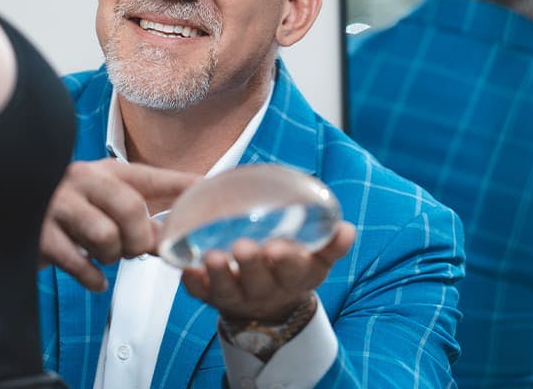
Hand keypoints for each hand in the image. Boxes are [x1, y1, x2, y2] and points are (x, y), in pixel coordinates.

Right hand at [39, 158, 198, 291]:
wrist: (11, 209)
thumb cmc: (70, 210)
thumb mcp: (103, 201)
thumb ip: (140, 217)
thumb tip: (175, 239)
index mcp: (105, 172)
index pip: (151, 176)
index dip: (182, 184)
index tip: (209, 190)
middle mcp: (82, 180)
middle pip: (129, 208)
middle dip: (140, 238)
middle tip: (135, 249)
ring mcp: (58, 206)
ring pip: (105, 236)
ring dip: (113, 256)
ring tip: (105, 256)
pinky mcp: (39, 235)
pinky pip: (78, 263)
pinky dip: (93, 278)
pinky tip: (96, 279)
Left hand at [180, 221, 355, 321]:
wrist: (271, 304)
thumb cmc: (292, 268)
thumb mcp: (316, 260)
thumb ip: (331, 244)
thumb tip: (346, 229)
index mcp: (293, 278)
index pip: (293, 271)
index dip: (286, 261)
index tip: (278, 248)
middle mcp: (264, 290)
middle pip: (257, 281)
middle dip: (250, 265)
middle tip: (243, 247)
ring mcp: (237, 295)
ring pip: (227, 290)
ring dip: (219, 274)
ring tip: (212, 257)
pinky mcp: (213, 296)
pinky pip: (201, 295)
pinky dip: (194, 284)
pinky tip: (186, 270)